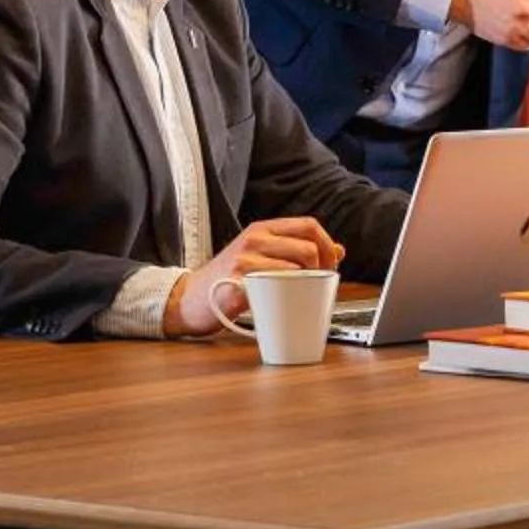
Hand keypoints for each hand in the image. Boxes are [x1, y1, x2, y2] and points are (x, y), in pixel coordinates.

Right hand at [168, 218, 344, 336]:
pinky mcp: (239, 281)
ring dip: (307, 284)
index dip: (327, 245)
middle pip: (308, 246)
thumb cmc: (229, 280)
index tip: (332, 265)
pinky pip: (277, 286)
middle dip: (322, 268)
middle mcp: (255, 238)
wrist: (190, 299)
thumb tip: (338, 250)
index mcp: (263, 229)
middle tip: (320, 285)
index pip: (308, 225)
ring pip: (296, 266)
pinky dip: (288, 296)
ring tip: (300, 295)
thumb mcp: (263, 257)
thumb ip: (295, 251)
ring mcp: (246, 258)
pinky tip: (282, 303)